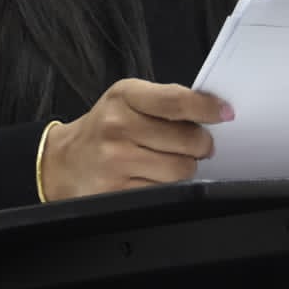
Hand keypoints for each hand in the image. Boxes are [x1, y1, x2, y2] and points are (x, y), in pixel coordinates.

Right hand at [39, 79, 233, 199]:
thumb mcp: (126, 100)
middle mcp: (118, 127)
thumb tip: (211, 110)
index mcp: (124, 96)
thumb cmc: (104, 128)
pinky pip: (165, 191)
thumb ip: (165, 101)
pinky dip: (169, 186)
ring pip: (181, 169)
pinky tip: (155, 175)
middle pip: (187, 139)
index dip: (207, 108)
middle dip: (201, 144)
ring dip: (186, 167)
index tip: (224, 113)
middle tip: (196, 143)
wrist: (64, 162)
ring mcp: (117, 161)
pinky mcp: (119, 191)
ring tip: (171, 160)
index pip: (176, 101)